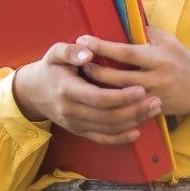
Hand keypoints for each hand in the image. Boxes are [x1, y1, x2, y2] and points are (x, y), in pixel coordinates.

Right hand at [11, 41, 162, 144]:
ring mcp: (75, 124)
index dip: (121, 97)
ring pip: (108, 128)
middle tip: (156, 100)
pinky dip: (120, 138)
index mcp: (67, 90)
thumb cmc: (51, 68)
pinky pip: (101, 139)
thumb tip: (88, 52)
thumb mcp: (55, 53)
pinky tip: (137, 131)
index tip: (141, 89)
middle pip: (108, 116)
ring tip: (153, 110)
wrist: (33, 92)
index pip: (98, 98)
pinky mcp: (79, 131)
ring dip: (133, 121)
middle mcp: (71, 111)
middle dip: (134, 110)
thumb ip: (71, 51)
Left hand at [77, 27, 189, 117]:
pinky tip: (97, 99)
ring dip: (99, 88)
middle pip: (118, 77)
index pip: (125, 52)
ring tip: (83, 80)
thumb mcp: (170, 41)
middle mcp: (155, 78)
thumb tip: (124, 22)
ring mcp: (153, 97)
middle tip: (77, 63)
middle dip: (95, 70)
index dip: (103, 47)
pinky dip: (112, 104)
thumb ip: (147, 33)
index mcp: (158, 58)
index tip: (84, 40)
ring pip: (119, 96)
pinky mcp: (153, 110)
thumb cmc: (185, 60)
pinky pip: (128, 109)